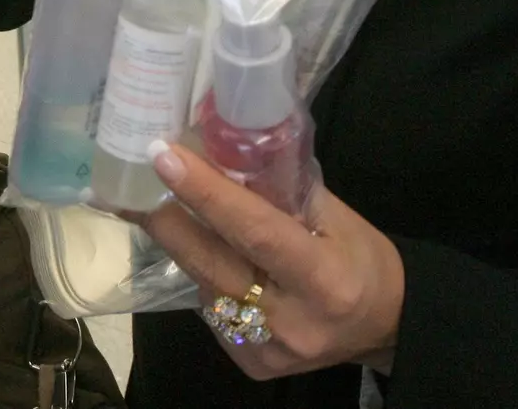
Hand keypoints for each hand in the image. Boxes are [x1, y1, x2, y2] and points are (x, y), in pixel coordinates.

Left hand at [142, 144, 404, 379]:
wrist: (386, 326)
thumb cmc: (361, 257)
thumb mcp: (335, 215)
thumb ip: (280, 190)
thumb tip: (217, 152)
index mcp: (324, 279)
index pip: (254, 230)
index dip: (205, 193)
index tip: (164, 158)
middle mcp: (293, 321)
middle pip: (211, 264)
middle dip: (166, 221)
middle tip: (131, 187)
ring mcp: (269, 349)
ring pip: (204, 287)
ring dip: (183, 247)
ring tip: (167, 213)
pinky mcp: (253, 364)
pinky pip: (211, 310)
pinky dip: (204, 278)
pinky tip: (211, 259)